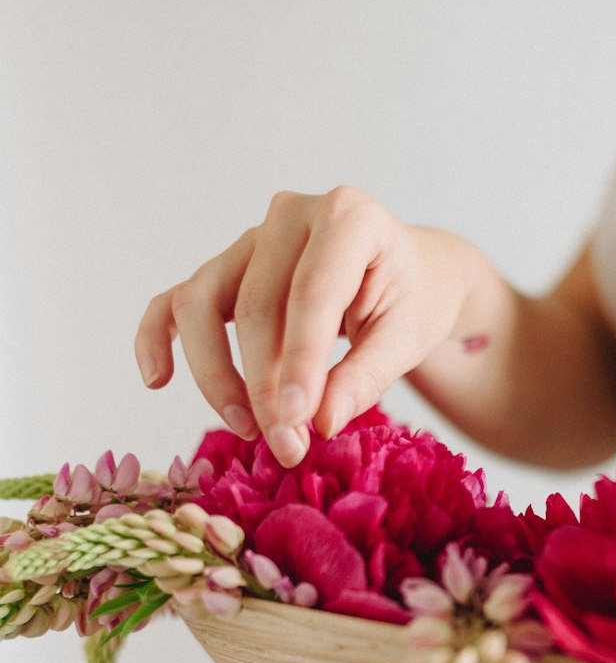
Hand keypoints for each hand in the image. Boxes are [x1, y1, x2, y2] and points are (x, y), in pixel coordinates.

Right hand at [135, 189, 480, 465]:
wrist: (408, 273)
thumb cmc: (412, 299)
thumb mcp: (408, 337)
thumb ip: (366, 376)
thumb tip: (318, 423)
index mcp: (350, 217)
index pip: (312, 292)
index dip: (301, 361)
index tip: (298, 422)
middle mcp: (292, 215)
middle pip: (256, 305)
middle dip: (266, 386)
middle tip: (287, 448)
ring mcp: (251, 239)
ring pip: (203, 302)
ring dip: (217, 374)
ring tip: (248, 429)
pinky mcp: (226, 267)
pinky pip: (177, 300)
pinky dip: (158, 337)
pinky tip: (156, 378)